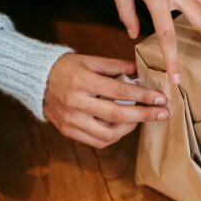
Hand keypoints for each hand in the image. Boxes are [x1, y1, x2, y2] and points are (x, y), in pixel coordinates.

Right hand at [43, 53, 168, 147]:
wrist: (36, 80)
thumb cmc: (67, 67)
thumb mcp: (91, 60)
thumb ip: (117, 66)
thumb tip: (141, 71)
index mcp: (84, 81)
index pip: (120, 92)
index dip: (143, 96)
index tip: (160, 98)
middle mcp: (77, 103)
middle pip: (117, 115)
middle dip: (144, 115)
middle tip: (163, 113)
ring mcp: (72, 120)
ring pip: (108, 133)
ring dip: (130, 128)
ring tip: (142, 119)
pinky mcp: (68, 131)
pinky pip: (96, 141)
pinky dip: (114, 136)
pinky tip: (124, 127)